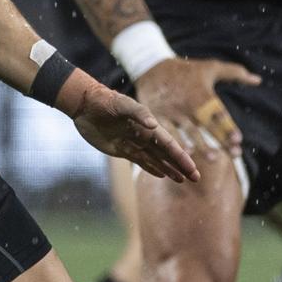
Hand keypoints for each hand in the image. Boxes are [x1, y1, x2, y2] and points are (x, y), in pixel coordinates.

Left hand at [69, 81, 198, 182]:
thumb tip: (153, 124)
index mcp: (148, 126)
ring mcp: (133, 143)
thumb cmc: (104, 101)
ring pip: (156, 160)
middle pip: (166, 155)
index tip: (192, 169)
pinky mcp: (121, 149)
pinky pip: (140, 161)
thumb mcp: (122, 104)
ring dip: (169, 170)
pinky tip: (162, 175)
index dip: (181, 158)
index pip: (169, 145)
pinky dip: (152, 168)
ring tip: (182, 181)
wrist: (85, 105)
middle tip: (196, 179)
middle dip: (181, 166)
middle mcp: (143, 136)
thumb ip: (138, 113)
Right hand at [134, 56, 259, 160]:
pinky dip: (175, 143)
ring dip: (201, 145)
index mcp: (203, 93)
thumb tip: (258, 80)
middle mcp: (189, 103)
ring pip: (189, 131)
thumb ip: (235, 73)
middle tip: (232, 154)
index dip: (228, 127)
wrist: (152, 67)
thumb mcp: (210, 67)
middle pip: (207, 124)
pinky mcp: (157, 116)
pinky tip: (184, 153)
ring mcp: (172, 111)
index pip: (218, 113)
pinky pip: (167, 132)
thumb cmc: (187, 70)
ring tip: (213, 159)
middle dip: (220, 139)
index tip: (238, 140)